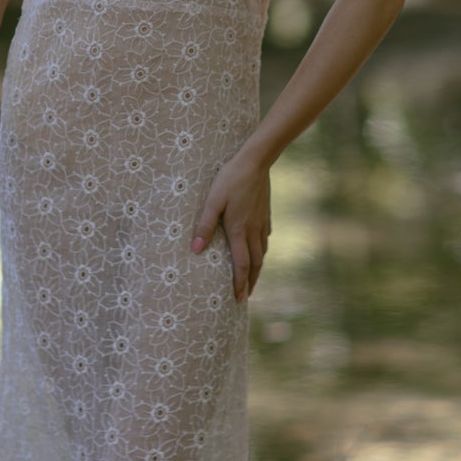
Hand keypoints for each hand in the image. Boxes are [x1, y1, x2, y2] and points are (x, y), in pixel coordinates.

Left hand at [191, 149, 271, 302]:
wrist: (256, 161)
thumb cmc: (230, 178)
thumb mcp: (212, 200)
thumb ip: (204, 225)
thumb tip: (195, 250)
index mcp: (238, 230)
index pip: (240, 264)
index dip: (239, 283)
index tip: (238, 299)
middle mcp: (253, 230)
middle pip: (254, 263)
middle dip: (250, 282)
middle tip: (246, 297)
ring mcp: (262, 222)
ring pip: (262, 252)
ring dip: (257, 268)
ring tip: (252, 278)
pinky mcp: (266, 213)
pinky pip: (265, 238)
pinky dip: (262, 249)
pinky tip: (259, 248)